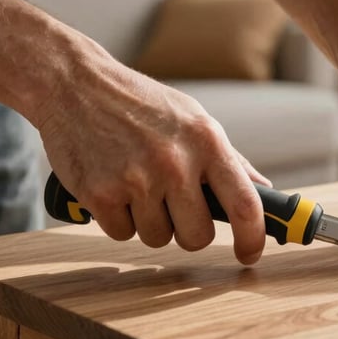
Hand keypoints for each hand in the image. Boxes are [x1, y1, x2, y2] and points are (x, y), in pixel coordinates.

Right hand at [35, 31, 268, 262]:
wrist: (74, 84)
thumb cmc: (142, 104)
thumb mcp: (195, 119)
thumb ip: (230, 159)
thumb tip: (263, 191)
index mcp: (207, 142)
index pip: (245, 205)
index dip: (253, 238)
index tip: (250, 254)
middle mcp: (175, 163)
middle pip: (197, 236)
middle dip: (189, 231)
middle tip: (174, 207)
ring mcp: (136, 179)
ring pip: (158, 238)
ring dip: (150, 222)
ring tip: (138, 185)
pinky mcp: (99, 194)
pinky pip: (121, 234)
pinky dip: (118, 219)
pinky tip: (113, 186)